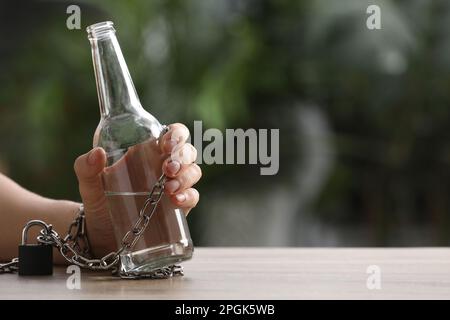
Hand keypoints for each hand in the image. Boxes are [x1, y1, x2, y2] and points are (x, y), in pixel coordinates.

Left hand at [73, 123, 200, 256]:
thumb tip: (97, 153)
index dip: (176, 135)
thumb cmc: (100, 201)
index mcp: (148, 152)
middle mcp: (165, 166)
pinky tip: (177, 200)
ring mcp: (174, 186)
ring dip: (186, 176)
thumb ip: (86, 166)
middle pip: (188, 151)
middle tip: (168, 168)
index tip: (166, 144)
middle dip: (182, 157)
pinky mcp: (179, 206)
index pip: (172, 134)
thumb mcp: (89, 182)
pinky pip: (193, 196)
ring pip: (193, 172)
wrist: (103, 234)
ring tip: (169, 188)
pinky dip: (189, 196)